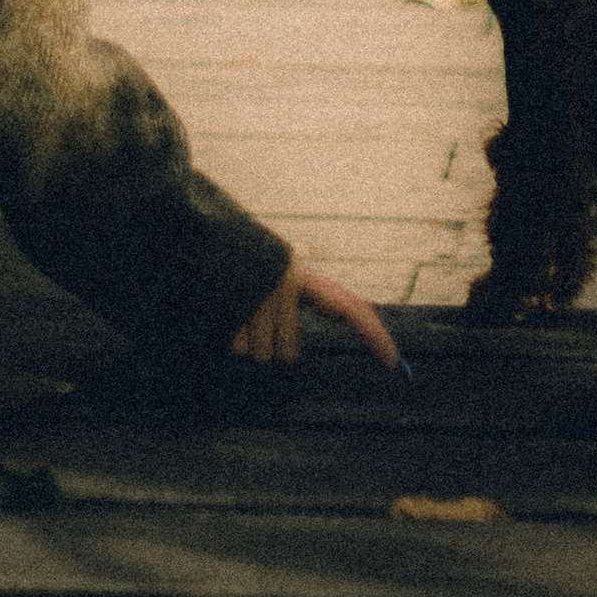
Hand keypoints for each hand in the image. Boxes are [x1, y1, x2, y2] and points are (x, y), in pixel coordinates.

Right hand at [229, 257, 400, 368]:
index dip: (375, 335)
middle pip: (288, 353)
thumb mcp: (277, 277)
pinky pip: (238, 347)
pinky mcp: (238, 300)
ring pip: (262, 354)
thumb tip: (307, 349)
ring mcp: (263, 291)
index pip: (351, 308)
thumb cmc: (243, 265)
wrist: (201, 233)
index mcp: (305, 277)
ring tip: (236, 312)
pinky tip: (224, 313)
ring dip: (245, 342)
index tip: (395, 363)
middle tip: (253, 322)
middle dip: (269, 347)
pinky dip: (228, 338)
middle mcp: (289, 282)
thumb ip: (301, 303)